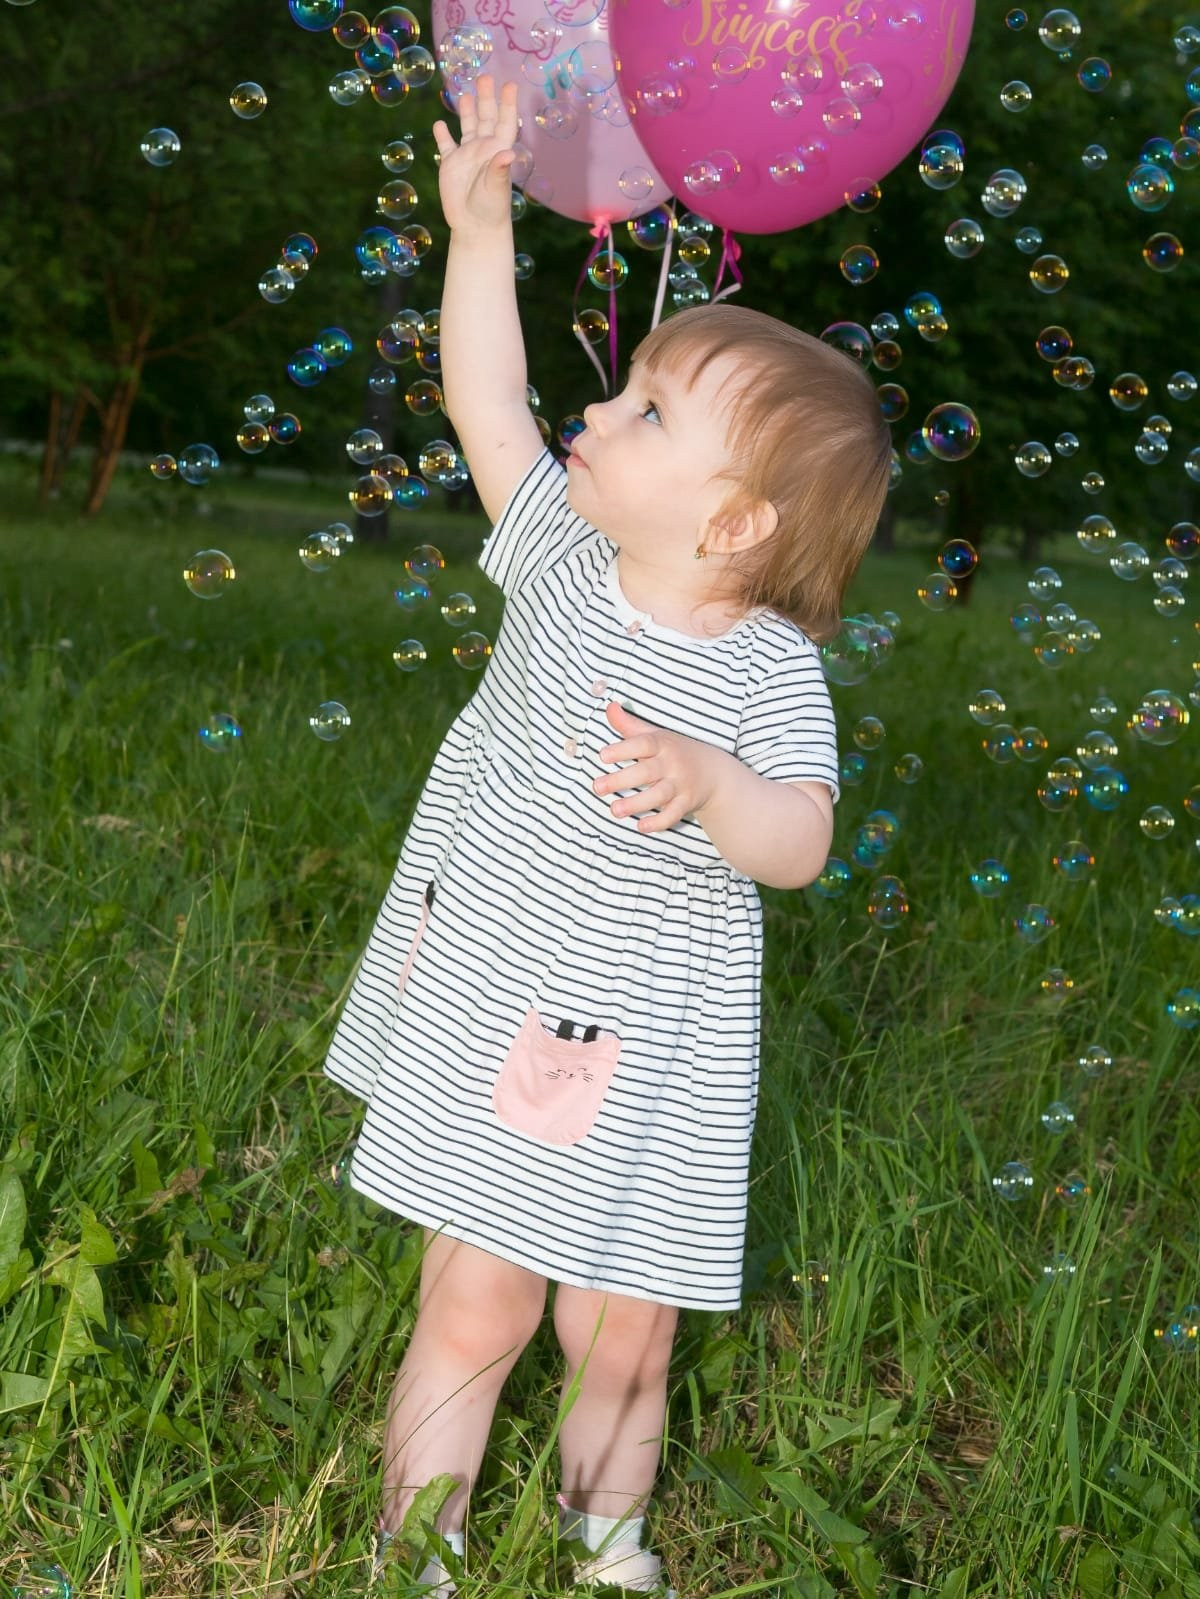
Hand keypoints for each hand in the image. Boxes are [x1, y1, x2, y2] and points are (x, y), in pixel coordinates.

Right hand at [431, 74, 519, 232]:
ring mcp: (467, 156)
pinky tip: (440, 124)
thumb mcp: (496, 189)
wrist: (474, 228)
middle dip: (486, 97)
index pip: (504, 122)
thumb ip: (500, 170)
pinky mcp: (451, 165)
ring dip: (467, 110)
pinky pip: (446, 146)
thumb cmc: (491, 210)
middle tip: (486, 77)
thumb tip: (508, 153)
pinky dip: (443, 135)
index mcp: (497, 151)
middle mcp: (483, 150)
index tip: (510, 84)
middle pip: (486, 118)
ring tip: (467, 94)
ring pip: (468, 127)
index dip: (507, 103)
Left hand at [592, 702, 720, 833]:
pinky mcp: (686, 803)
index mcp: (662, 744)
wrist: (714, 771)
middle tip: (597, 787)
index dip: (623, 749)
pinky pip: (673, 815)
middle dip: (621, 780)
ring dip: (636, 804)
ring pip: (658, 795)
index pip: (643, 744)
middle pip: (646, 772)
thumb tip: (609, 706)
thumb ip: (630, 725)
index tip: (602, 756)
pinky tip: (641, 826)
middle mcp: (672, 764)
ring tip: (614, 810)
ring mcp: (680, 785)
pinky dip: (659, 822)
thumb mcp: (656, 735)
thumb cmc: (675, 751)